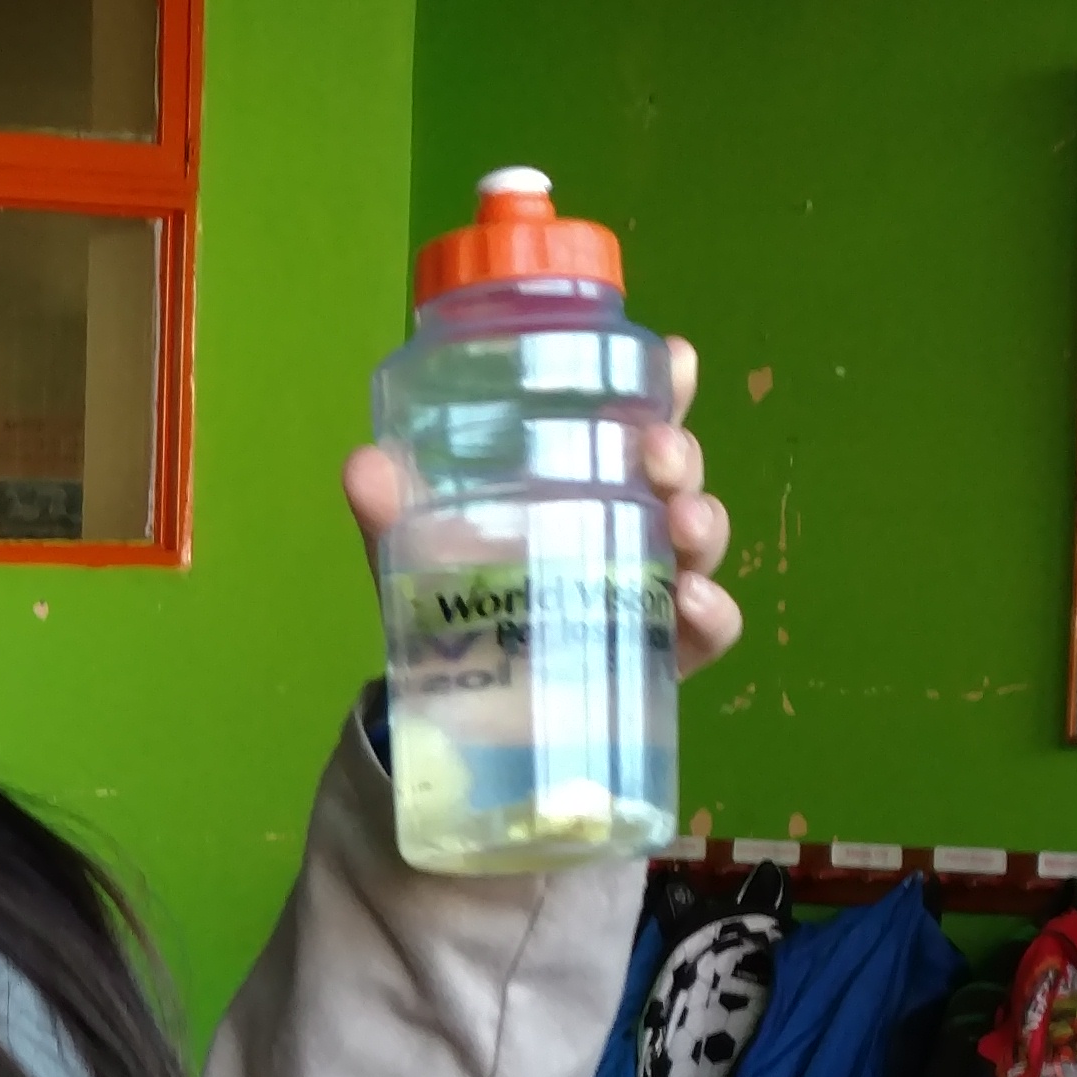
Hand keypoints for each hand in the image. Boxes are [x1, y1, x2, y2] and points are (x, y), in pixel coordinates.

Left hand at [344, 332, 741, 674]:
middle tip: (660, 452)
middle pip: (675, 475)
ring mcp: (651, 591)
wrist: (460, 716)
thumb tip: (363, 466)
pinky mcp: (661, 658)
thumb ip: (392, 516)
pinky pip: (709, 633)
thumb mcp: (417, 556)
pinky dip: (713, 614)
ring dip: (703, 522)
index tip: (676, 360)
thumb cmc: (457, 610)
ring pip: (700, 542)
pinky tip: (692, 603)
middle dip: (681, 452)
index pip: (632, 423)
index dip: (664, 389)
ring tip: (682, 523)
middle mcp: (627, 526)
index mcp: (580, 484)